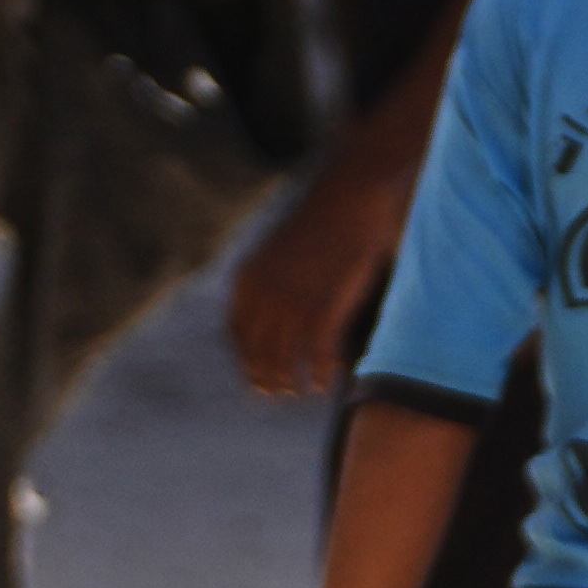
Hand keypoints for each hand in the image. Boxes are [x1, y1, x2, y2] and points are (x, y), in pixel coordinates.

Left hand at [221, 144, 404, 401]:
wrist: (349, 193)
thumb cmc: (322, 220)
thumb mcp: (281, 250)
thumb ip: (271, 281)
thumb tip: (275, 315)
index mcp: (248, 278)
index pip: (237, 332)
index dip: (245, 359)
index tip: (253, 376)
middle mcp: (264, 295)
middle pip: (258, 352)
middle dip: (266, 377)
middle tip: (276, 394)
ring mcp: (294, 302)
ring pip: (286, 359)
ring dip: (292, 381)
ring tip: (300, 392)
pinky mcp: (326, 306)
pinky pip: (320, 354)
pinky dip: (323, 373)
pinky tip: (328, 384)